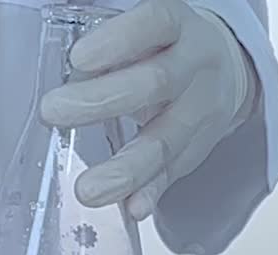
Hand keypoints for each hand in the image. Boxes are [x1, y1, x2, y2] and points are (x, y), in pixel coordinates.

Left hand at [40, 0, 257, 218]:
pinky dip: (151, 192)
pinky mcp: (197, 148)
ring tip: (88, 189)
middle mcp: (194, 65)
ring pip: (165, 139)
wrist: (225, 69)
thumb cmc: (163, 49)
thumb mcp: (143, 35)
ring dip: (126, 167)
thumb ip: (107, 58)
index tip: (78, 57)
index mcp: (176, 27)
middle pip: (154, 83)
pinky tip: (132, 207)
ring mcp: (199, 110)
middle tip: (52, 112)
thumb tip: (62, 87)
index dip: (118, 39)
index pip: (154, 24)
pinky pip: (175, 173)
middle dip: (100, 101)